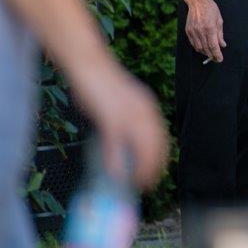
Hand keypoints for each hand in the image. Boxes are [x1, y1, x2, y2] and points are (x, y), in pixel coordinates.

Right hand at [70, 63, 167, 190]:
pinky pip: (116, 145)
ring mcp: (129, 113)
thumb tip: (120, 143)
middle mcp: (143, 110)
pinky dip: (116, 162)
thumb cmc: (97, 82)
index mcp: (146, 106)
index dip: (159, 157)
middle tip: (147, 184)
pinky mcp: (111, 116)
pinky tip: (115, 174)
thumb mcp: (117, 102)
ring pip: (141, 147)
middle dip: (153, 167)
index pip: (160, 136)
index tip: (156, 171)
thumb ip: (122, 120)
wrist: (87, 63)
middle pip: (155, 144)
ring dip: (140, 168)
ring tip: (136, 184)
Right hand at [183, 0, 224, 62]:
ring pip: (199, 48)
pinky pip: (193, 43)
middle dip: (212, 55)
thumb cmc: (211, 9)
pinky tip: (203, 48)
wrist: (197, 1)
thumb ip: (220, 34)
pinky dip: (198, 48)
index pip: (213, 46)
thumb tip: (222, 45)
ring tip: (210, 54)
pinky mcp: (188, 31)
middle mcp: (200, 31)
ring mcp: (193, 31)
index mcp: (210, 28)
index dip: (217, 54)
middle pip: (206, 49)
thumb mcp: (219, 20)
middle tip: (216, 58)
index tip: (220, 59)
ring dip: (205, 53)